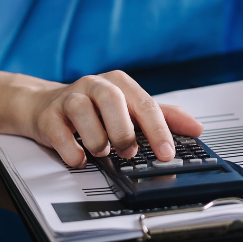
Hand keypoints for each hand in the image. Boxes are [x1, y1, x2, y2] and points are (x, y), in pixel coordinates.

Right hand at [24, 70, 203, 167]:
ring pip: (83, 113)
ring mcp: (70, 98)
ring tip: (102, 151)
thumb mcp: (131, 108)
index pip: (145, 105)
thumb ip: (163, 116)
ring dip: (97, 140)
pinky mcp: (49, 116)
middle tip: (128, 151)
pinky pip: (59, 133)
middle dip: (123, 131)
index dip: (158, 131)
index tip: (166, 153)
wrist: (46, 106)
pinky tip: (80, 158)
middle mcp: (95, 85)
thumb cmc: (96, 108)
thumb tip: (196, 128)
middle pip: (112, 101)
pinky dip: (72, 150)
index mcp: (120, 83)